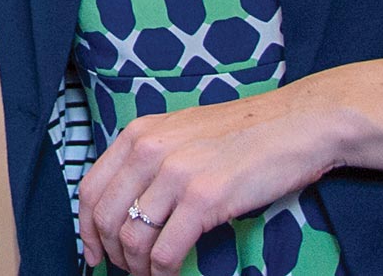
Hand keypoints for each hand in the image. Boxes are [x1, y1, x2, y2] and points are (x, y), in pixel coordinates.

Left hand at [76, 85, 345, 275]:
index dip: (86, 228)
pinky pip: (165, 250)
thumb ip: (152, 159)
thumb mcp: (182, 132)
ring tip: (150, 275)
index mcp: (139, 134)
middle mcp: (149, 150)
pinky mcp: (204, 198)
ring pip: (132, 238)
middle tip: (126, 269)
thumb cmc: (245, 132)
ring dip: (137, 267)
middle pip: (105, 216)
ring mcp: (175, 174)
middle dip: (112, 253)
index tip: (93, 252)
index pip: (90, 188)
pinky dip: (161, 273)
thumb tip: (130, 202)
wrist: (297, 123)